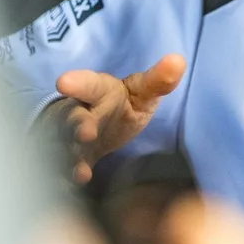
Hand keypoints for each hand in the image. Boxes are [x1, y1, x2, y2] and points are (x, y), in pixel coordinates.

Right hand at [51, 53, 185, 183]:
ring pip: (66, 146)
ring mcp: (71, 139)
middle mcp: (78, 114)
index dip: (76, 82)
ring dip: (73, 157)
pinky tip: (79, 183)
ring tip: (81, 170)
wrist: (92, 128)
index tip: (63, 82)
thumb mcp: (140, 92)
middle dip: (78, 124)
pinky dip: (70, 178)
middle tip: (86, 132)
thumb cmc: (118, 105)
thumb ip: (157, 81)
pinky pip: (67, 169)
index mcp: (97, 92)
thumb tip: (179, 61)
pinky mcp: (72, 162)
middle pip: (73, 118)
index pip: (87, 84)